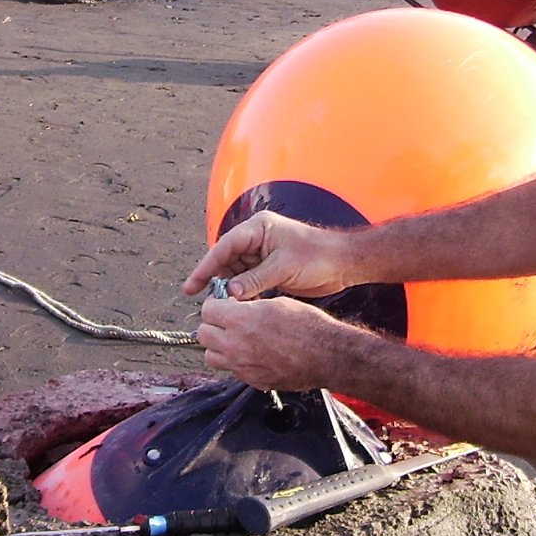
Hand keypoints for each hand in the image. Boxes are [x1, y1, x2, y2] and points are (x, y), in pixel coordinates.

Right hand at [180, 210, 362, 300]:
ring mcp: (262, 254)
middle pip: (226, 260)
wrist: (343, 264)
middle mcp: (256, 239)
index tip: (191, 286)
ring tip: (225, 307)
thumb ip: (254, 280)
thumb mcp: (283, 267)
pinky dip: (243, 294)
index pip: (224, 247)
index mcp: (258, 228)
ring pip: (235, 273)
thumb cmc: (318, 256)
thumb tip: (229, 294)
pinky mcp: (269, 269)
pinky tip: (240, 306)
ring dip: (230, 290)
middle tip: (206, 302)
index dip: (206, 267)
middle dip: (216, 280)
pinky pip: (248, 282)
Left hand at [197, 294, 356, 390]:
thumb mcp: (276, 303)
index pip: (207, 310)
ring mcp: (242, 366)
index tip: (223, 304)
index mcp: (240, 320)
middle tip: (226, 321)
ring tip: (235, 339)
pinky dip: (234, 361)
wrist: (327, 356)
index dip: (215, 305)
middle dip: (213, 325)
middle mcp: (236, 345)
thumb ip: (249, 306)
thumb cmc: (307, 326)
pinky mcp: (251, 380)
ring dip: (218, 346)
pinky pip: (231, 370)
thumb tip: (235, 305)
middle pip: (203, 334)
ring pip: (211, 356)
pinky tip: (250, 353)